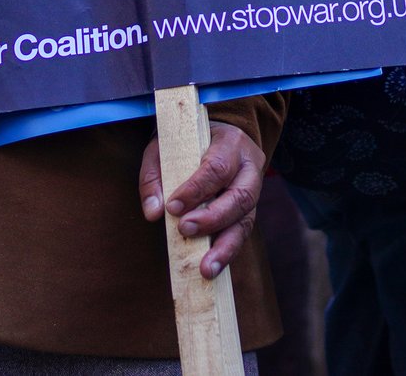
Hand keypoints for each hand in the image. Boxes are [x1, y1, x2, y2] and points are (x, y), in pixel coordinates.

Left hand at [139, 120, 264, 279]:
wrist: (214, 137)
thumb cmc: (186, 143)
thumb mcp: (165, 148)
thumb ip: (155, 176)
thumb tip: (153, 212)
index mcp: (231, 143)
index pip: (218, 168)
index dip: (197, 189)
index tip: (173, 206)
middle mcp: (249, 167)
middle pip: (240, 196)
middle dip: (213, 218)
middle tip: (185, 229)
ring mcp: (253, 190)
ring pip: (246, 220)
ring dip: (225, 246)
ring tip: (206, 269)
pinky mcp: (248, 211)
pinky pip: (241, 233)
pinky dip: (226, 252)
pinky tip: (211, 269)